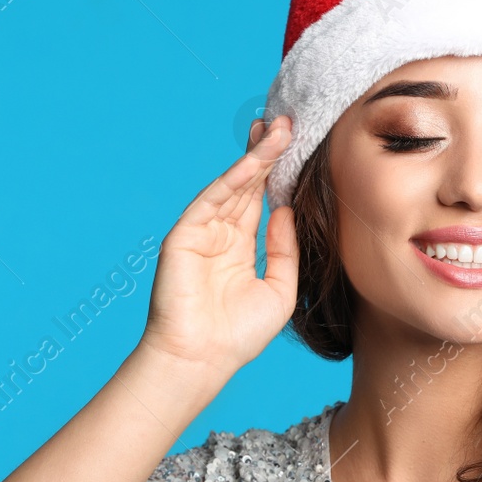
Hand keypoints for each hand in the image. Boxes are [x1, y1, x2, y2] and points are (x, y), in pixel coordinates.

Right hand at [138, 115, 298, 372]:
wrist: (201, 360)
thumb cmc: (239, 336)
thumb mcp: (280, 290)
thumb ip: (285, 250)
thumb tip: (287, 211)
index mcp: (240, 248)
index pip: (261, 200)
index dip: (277, 173)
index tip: (297, 145)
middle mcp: (220, 235)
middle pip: (247, 184)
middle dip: (267, 153)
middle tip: (288, 122)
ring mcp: (201, 232)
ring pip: (232, 185)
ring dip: (255, 157)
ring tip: (278, 130)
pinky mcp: (184, 235)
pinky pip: (212, 199)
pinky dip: (233, 178)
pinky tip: (255, 160)